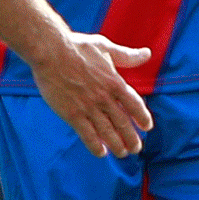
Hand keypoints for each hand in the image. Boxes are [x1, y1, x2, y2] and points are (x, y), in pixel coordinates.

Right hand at [29, 33, 153, 158]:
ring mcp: (88, 107)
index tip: (147, 127)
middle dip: (131, 137)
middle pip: (122, 122)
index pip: (134, 104)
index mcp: (114, 81)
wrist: (51, 51)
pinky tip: (101, 152)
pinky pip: (87, 135)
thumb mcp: (106, 47)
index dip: (142, 117)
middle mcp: (104, 97)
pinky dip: (95, 146)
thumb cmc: (78, 46)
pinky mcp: (72, 114)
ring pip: (107, 132)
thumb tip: (147, 53)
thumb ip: (127, 55)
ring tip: (123, 153)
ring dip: (117, 145)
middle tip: (136, 148)